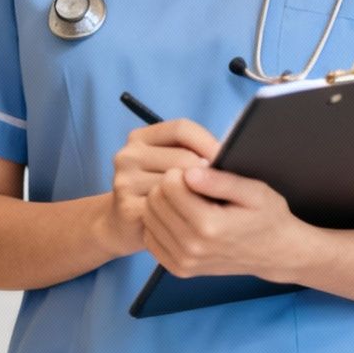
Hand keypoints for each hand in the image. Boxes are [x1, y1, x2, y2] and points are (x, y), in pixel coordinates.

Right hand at [99, 118, 219, 255]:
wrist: (124, 223)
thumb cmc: (159, 189)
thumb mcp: (168, 163)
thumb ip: (190, 152)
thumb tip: (230, 154)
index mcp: (139, 138)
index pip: (181, 129)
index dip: (208, 142)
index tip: (227, 159)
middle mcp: (128, 156)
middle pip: (183, 157)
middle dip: (207, 173)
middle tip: (223, 187)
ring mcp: (125, 181)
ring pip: (178, 184)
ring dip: (198, 195)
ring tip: (209, 203)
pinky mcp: (128, 207)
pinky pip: (170, 206)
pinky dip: (185, 212)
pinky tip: (192, 218)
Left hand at [141, 165, 308, 280]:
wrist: (276, 254)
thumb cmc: (268, 218)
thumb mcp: (255, 192)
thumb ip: (222, 181)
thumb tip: (189, 173)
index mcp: (209, 225)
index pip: (168, 185)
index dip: (179, 173)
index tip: (196, 174)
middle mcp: (192, 247)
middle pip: (154, 201)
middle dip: (168, 187)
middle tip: (191, 188)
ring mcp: (184, 261)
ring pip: (148, 217)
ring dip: (162, 205)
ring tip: (187, 203)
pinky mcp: (178, 269)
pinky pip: (150, 237)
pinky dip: (160, 225)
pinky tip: (180, 220)